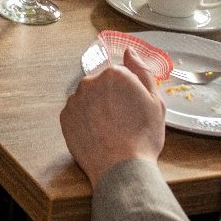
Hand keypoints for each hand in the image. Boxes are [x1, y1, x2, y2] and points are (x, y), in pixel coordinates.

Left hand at [59, 51, 166, 183]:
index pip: (120, 76)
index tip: (133, 109)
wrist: (121, 168)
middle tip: (123, 121)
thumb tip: (130, 51)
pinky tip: (98, 135)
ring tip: (110, 130)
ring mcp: (74, 99)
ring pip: (88, 99)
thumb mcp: (155, 101)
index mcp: (114, 74)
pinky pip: (77, 113)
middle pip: (102, 85)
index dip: (129, 93)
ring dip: (97, 108)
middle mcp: (90, 81)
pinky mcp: (65, 117)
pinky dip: (85, 121)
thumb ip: (142, 71)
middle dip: (111, 98)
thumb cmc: (142, 136)